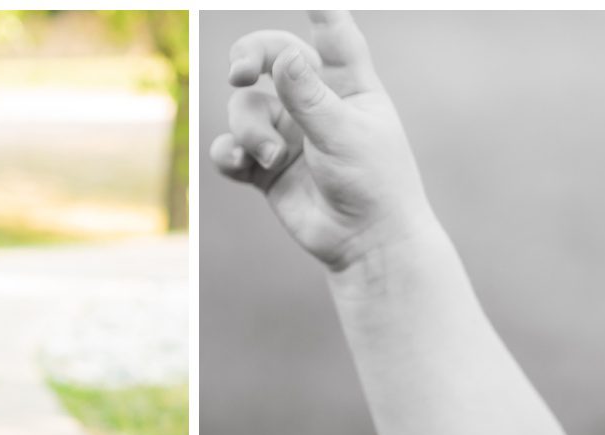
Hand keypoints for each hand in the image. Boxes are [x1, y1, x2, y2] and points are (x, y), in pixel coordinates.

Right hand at [212, 11, 436, 270]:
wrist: (367, 243)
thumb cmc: (374, 184)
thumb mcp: (344, 134)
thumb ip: (309, 96)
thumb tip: (285, 55)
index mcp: (349, 86)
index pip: (334, 36)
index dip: (320, 11)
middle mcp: (316, 103)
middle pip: (271, 58)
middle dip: (250, 58)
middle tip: (241, 74)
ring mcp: (290, 134)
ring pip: (247, 108)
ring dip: (251, 128)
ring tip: (273, 156)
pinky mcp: (268, 168)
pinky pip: (233, 148)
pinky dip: (230, 153)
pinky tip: (241, 163)